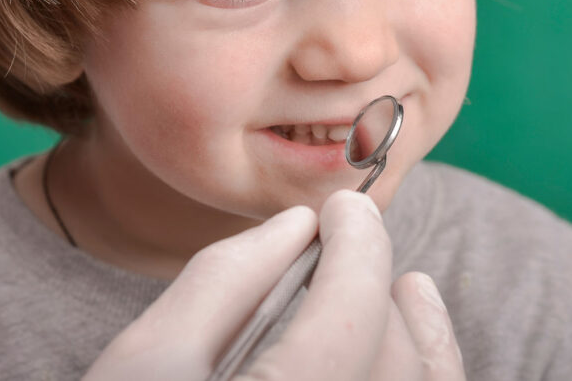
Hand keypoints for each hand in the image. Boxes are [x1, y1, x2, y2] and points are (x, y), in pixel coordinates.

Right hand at [83, 190, 464, 379]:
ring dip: (420, 339)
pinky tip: (410, 354)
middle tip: (349, 239)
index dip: (359, 242)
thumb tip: (295, 225)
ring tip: (410, 288)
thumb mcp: (147, 363)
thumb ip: (226, 281)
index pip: (355, 307)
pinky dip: (424, 380)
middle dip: (375, 283)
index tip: (345, 209)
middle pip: (391, 356)